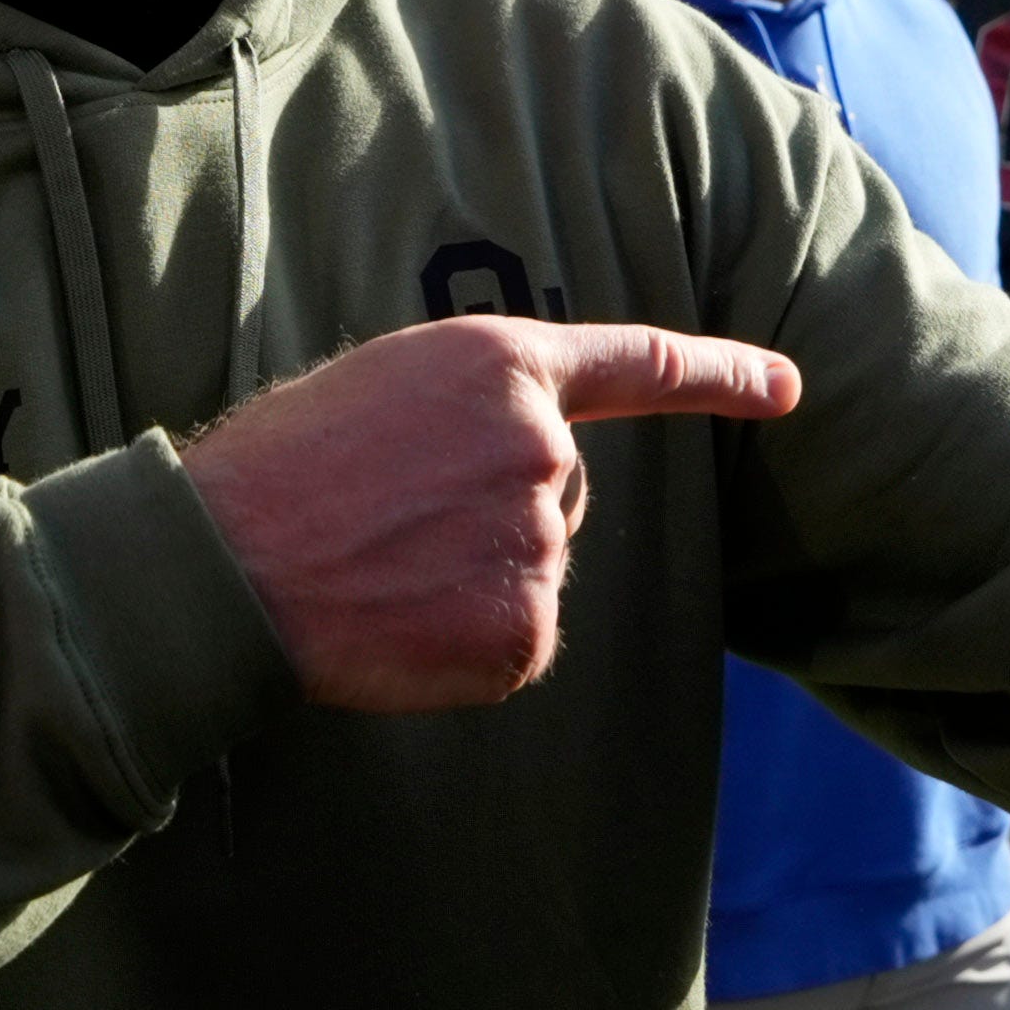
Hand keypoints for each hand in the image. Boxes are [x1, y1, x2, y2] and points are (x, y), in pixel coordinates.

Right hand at [180, 314, 799, 708]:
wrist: (222, 568)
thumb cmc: (279, 473)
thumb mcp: (381, 390)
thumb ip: (472, 413)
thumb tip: (522, 474)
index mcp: (500, 363)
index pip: (638, 364)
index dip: (721, 375)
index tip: (787, 389)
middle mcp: (540, 444)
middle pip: (559, 491)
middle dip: (494, 512)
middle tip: (389, 522)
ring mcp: (539, 541)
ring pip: (534, 569)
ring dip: (471, 579)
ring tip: (379, 569)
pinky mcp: (523, 629)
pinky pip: (515, 642)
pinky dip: (463, 647)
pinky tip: (397, 625)